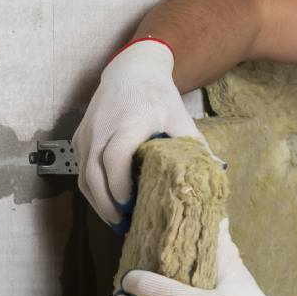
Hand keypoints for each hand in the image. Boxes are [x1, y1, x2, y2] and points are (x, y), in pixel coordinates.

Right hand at [74, 38, 219, 226]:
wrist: (131, 70)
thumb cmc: (158, 96)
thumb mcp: (180, 118)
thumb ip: (196, 147)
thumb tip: (217, 174)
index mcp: (128, 122)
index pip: (114, 158)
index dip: (119, 186)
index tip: (132, 206)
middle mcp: (101, 128)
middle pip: (92, 175)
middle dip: (107, 206)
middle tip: (125, 225)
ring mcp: (86, 133)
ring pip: (83, 177)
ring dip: (98, 203)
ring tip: (118, 221)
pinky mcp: (79, 138)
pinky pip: (81, 170)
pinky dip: (93, 190)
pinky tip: (110, 203)